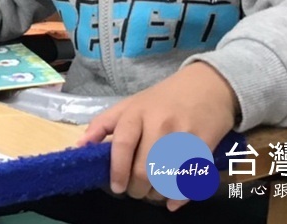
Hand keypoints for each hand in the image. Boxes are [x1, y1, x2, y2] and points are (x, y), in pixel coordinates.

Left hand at [78, 63, 237, 211]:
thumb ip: (102, 125)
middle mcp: (159, 123)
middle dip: (137, 188)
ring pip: (166, 178)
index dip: (117, 171)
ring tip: (152, 192)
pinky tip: (172, 201)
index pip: (122, 145)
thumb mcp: (129, 104)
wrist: (208, 85)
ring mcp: (183, 135)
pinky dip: (179, 197)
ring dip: (157, 194)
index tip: (116, 187)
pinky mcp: (205, 146)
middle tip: (135, 191)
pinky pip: (190, 179)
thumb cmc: (163, 98)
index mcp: (136, 112)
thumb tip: (78, 147)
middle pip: (144, 169)